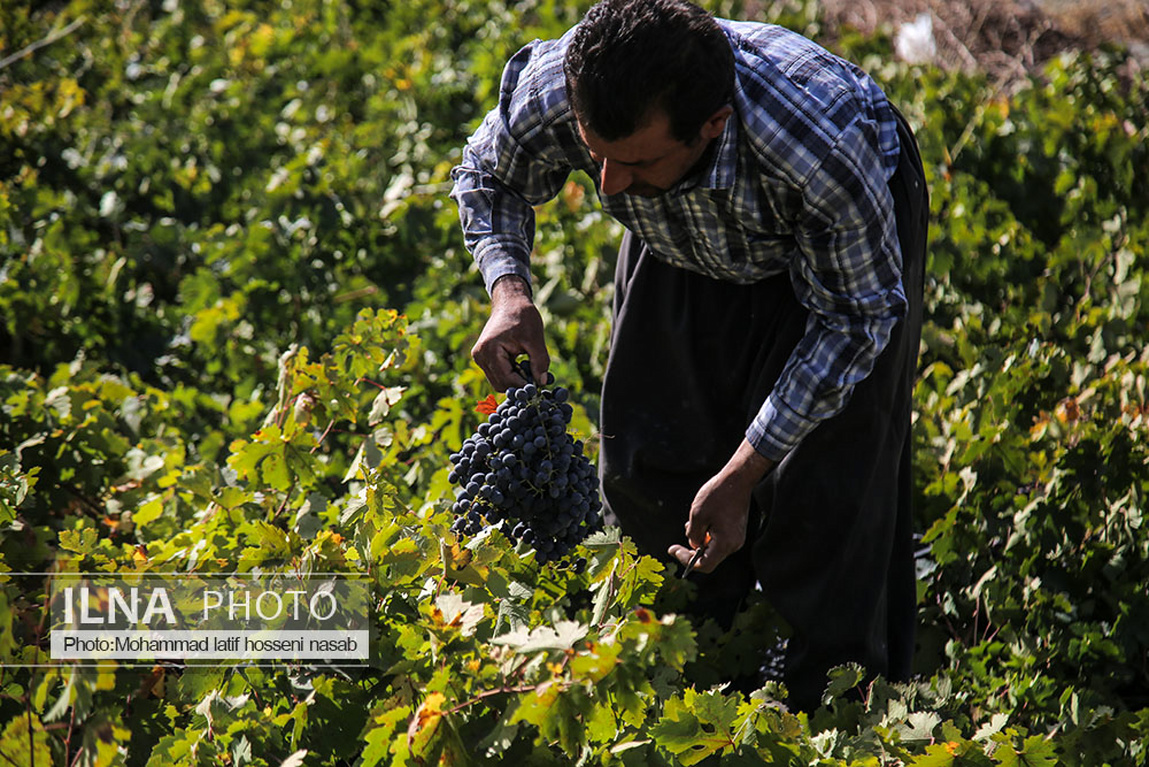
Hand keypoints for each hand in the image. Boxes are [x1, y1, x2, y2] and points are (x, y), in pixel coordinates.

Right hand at [472, 275, 549, 390]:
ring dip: (515, 379)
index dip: (524, 386)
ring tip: (529, 367)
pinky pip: (497, 374)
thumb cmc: (523, 316)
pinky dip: (510, 374)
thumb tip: (542, 383)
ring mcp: (479, 357)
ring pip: (499, 381)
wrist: (510, 301)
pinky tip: (521, 363)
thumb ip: (539, 362)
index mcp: (489, 350)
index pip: (507, 380)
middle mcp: (480, 356)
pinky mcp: (483, 357)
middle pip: (501, 384)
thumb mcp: (535, 339)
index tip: (540, 386)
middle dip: (519, 384)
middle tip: (536, 377)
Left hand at [668, 439, 773, 573]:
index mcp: (724, 543)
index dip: (686, 561)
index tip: (673, 550)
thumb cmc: (718, 495)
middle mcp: (733, 545)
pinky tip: (701, 520)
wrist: (738, 479)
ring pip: (712, 548)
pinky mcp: (736, 532)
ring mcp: (736, 538)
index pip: (704, 565)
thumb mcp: (697, 514)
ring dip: (698, 540)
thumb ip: (693, 534)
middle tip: (676, 543)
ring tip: (690, 523)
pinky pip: (718, 540)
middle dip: (691, 550)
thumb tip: (694, 545)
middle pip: (709, 558)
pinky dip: (706, 535)